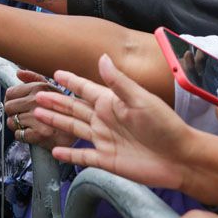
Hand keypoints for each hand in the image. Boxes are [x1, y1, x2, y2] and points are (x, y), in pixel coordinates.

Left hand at [5, 70, 75, 149]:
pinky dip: (22, 135)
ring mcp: (39, 119)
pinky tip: (32, 132)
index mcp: (39, 88)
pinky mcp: (40, 135)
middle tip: (22, 114)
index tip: (16, 103)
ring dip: (17, 125)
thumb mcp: (54, 89)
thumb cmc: (67, 109)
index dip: (11, 99)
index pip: (10, 93)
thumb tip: (18, 72)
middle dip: (13, 112)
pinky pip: (18, 135)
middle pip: (9, 107)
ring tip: (29, 124)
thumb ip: (34, 78)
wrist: (82, 131)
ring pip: (12, 121)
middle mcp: (37, 101)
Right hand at [32, 54, 197, 190]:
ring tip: (37, 114)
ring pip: (73, 128)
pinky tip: (54, 150)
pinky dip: (68, 154)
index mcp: (112, 102)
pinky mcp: (107, 159)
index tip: (56, 72)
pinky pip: (82, 156)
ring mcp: (105, 139)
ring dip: (55, 121)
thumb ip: (118, 81)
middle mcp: (105, 119)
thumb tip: (102, 58)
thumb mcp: (140, 99)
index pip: (85, 88)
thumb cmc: (166, 126)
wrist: (181, 158)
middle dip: (55, 101)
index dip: (71, 80)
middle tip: (36, 95)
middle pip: (73, 108)